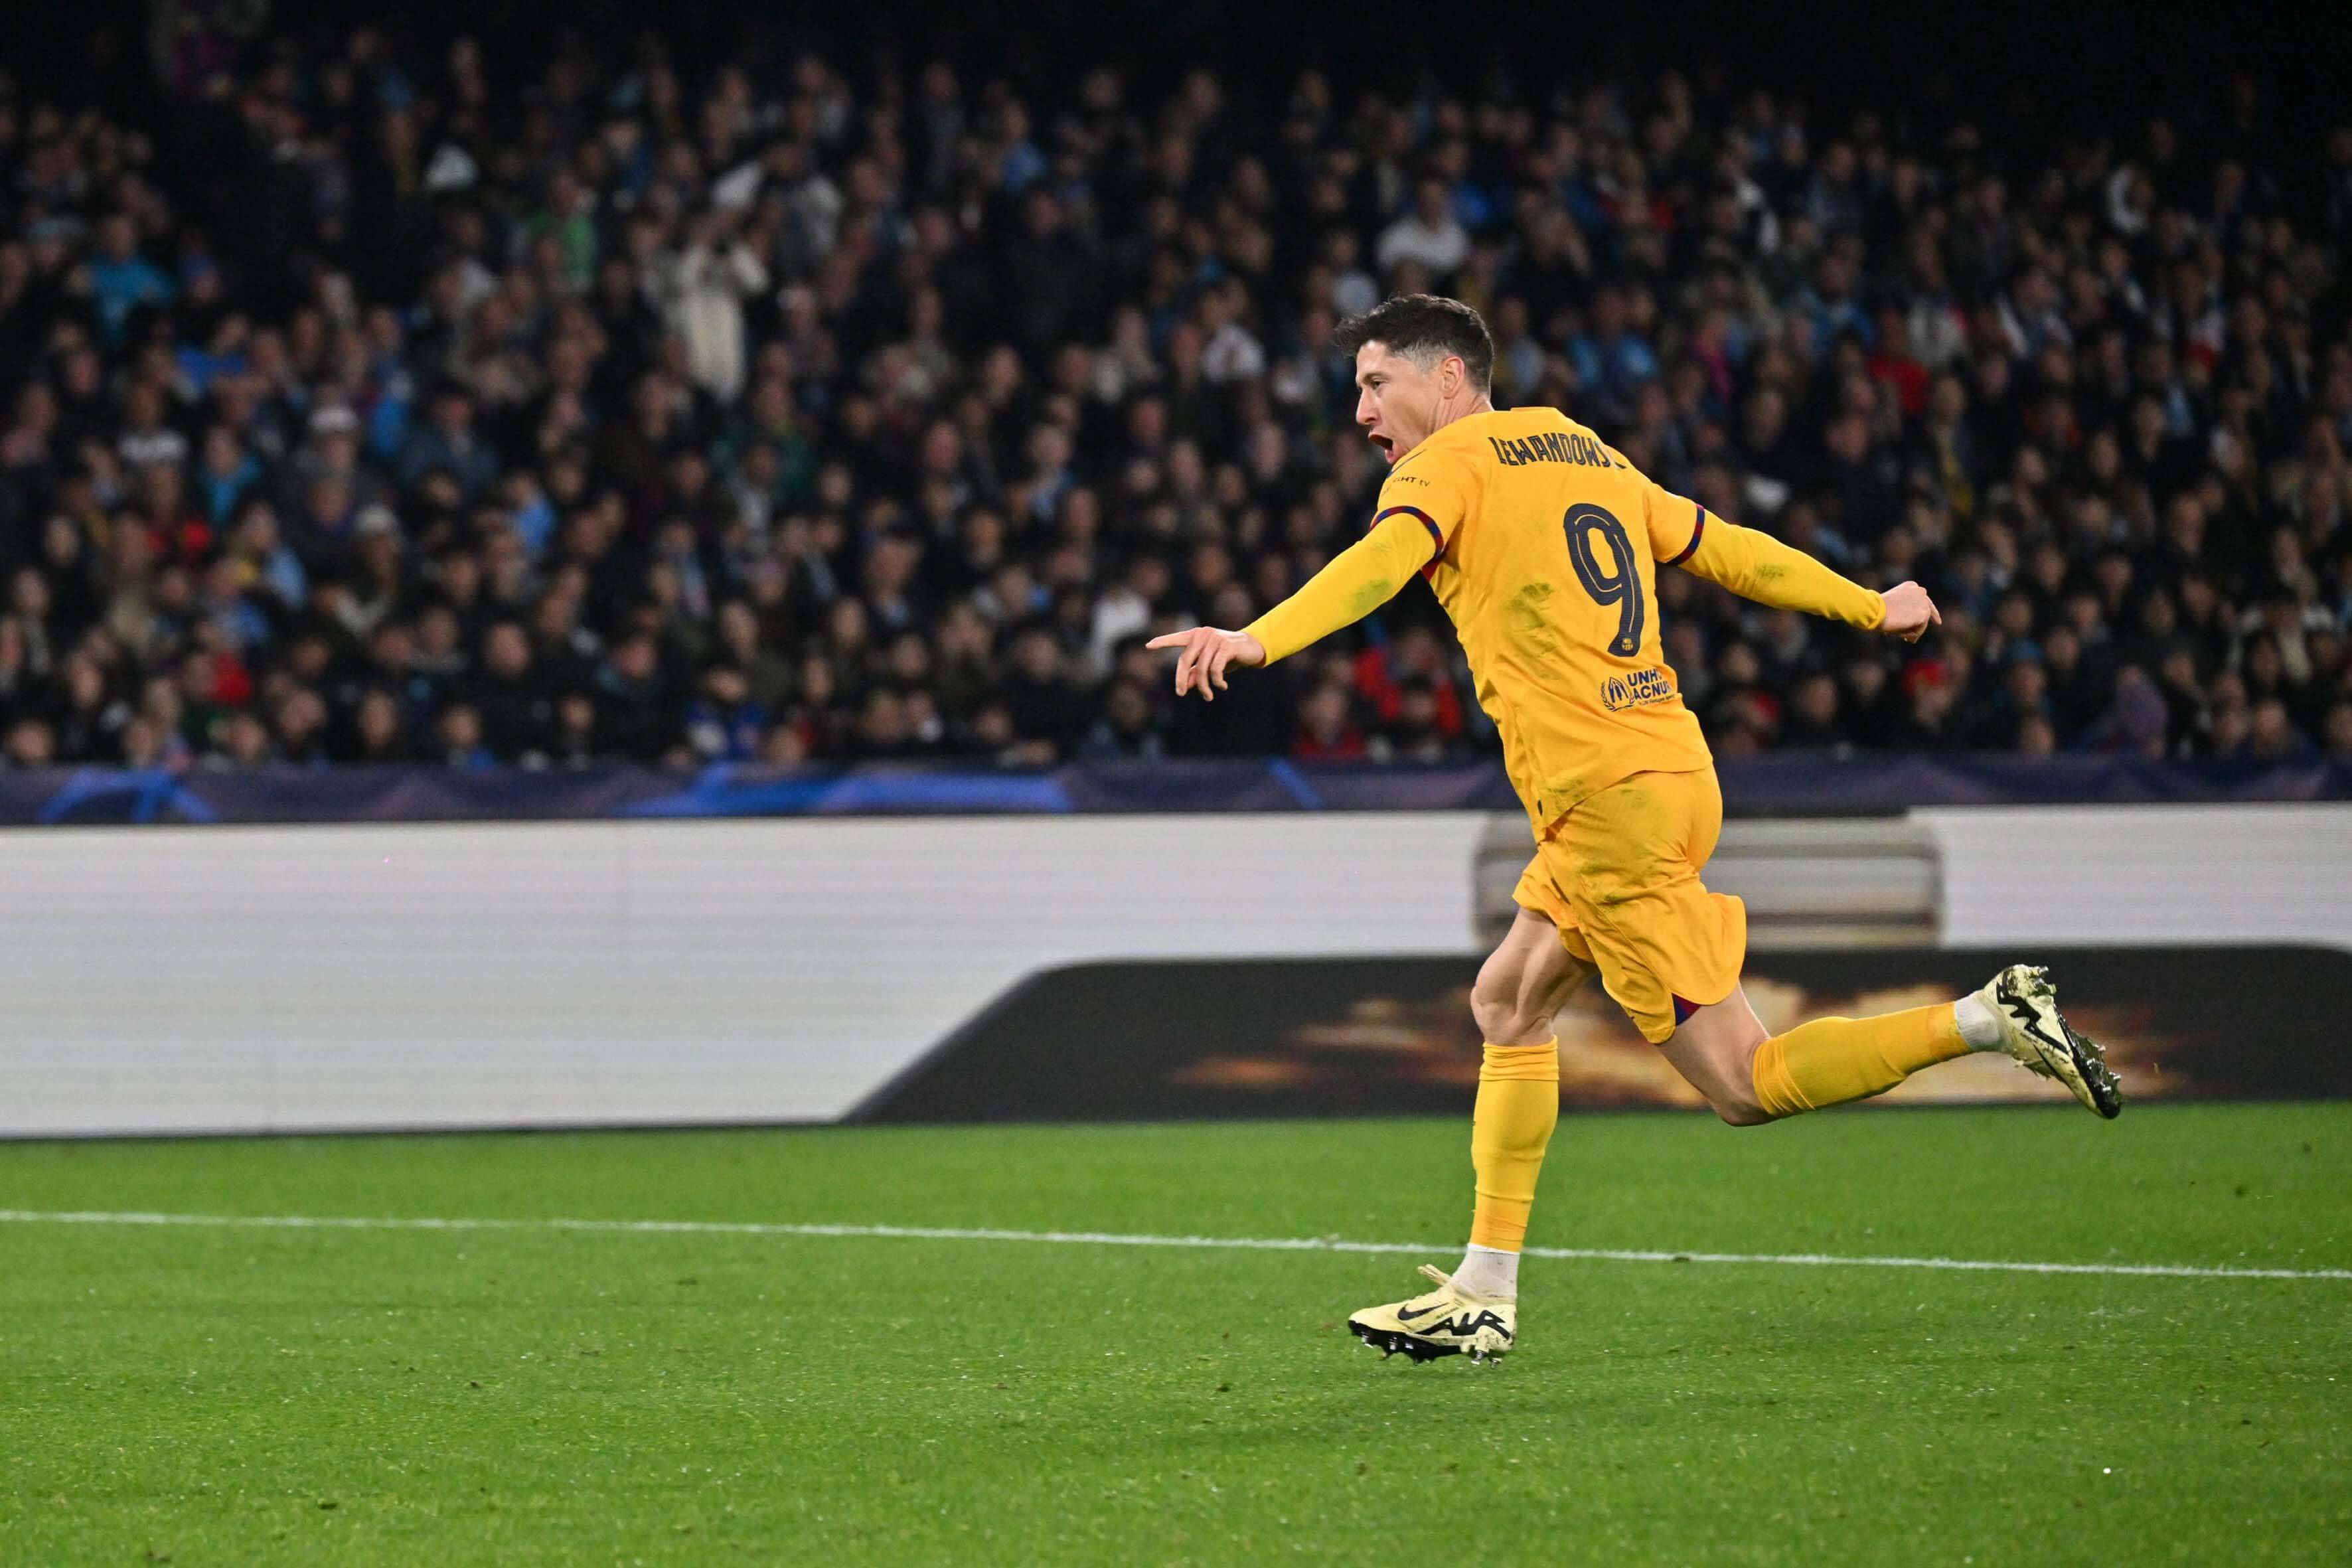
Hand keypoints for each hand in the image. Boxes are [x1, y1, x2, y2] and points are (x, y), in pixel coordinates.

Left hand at [1145, 626, 1265, 701]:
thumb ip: (1196, 672)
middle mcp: (1203, 635)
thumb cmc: (1228, 656)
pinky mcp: (1227, 646)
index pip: (1177, 639)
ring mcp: (1215, 639)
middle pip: (1185, 660)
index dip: (1163, 642)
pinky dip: (1217, 682)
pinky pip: (1216, 669)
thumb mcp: (1210, 664)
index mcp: (1196, 636)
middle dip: (1181, 679)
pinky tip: (1222, 686)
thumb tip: (1185, 686)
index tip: (1148, 646)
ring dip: (1204, 687)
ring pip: (1201, 669)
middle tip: (1181, 694)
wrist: (1252, 648)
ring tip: (1208, 697)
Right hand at [1879, 582, 1941, 642]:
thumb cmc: (1877, 609)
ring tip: (1903, 637)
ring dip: (1913, 630)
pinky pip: (1919, 630)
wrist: (1876, 609)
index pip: (1922, 599)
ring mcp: (1923, 602)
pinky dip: (1912, 635)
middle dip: (1931, 617)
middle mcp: (1920, 591)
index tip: (1935, 615)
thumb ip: (1903, 609)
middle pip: (1927, 609)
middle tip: (1938, 622)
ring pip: (1923, 621)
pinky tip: (1904, 637)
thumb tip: (1907, 624)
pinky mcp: (1924, 614)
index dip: (1925, 608)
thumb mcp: (1892, 605)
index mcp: (1911, 586)